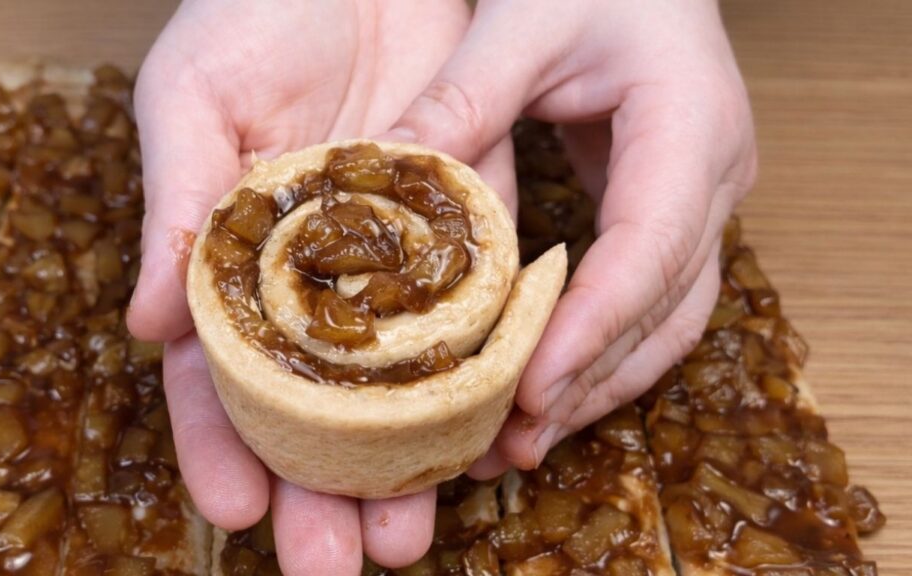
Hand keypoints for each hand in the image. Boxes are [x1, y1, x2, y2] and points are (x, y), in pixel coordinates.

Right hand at [127, 1, 472, 572]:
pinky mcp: (468, 224)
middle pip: (314, 404)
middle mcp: (316, 278)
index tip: (235, 511)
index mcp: (234, 257)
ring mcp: (394, 260)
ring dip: (403, 458)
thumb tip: (138, 325)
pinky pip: (476, 308)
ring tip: (411, 531)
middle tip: (336, 563)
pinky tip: (486, 433)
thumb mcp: (192, 98)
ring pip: (398, 381)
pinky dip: (479, 373)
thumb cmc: (251, 11)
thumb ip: (174, 205)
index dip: (221, 444)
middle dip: (319, 487)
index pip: (219, 374)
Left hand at [385, 0, 756, 475]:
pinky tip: (547, 384)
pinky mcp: (672, 215)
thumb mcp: (522, 21)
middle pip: (665, 309)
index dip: (593, 328)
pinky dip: (601, 351)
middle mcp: (714, 176)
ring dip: (599, 385)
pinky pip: (651, 304)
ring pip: (668, 323)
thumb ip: (461, 97)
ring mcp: (703, 201)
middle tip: (511, 442)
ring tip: (523, 440)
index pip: (649, 248)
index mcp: (690, 125)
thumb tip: (382, 173)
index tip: (531, 390)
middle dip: (590, 381)